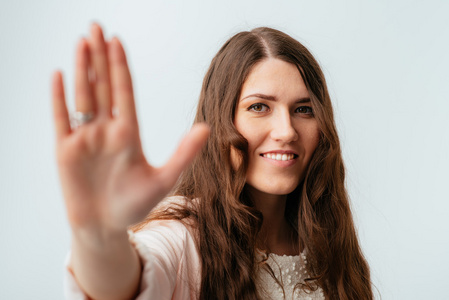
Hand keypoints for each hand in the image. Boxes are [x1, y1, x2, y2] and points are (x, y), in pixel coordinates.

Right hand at [52, 24, 208, 235]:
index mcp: (129, 133)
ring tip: (82, 42)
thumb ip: (183, 153)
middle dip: (100, 57)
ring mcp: (85, 138)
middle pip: (102, 86)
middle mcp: (106, 130)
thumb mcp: (164, 179)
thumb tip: (206, 128)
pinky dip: (59, 97)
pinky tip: (59, 74)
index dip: (120, 67)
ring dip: (82, 70)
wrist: (105, 227)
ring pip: (82, 96)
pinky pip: (60, 118)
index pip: (124, 92)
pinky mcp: (65, 150)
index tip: (117, 41)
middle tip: (96, 28)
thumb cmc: (134, 206)